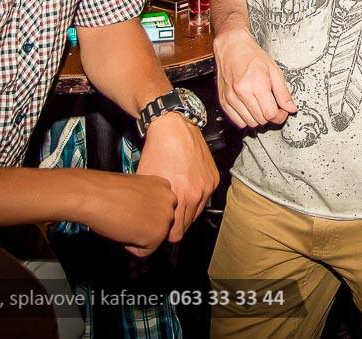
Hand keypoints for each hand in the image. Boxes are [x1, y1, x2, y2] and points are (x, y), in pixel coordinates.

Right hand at [76, 169, 176, 257]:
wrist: (95, 196)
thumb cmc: (107, 191)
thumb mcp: (136, 188)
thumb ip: (146, 199)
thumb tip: (144, 214)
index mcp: (165, 186)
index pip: (160, 209)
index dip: (143, 213)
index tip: (132, 210)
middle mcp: (170, 200)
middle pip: (160, 224)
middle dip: (144, 226)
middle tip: (126, 218)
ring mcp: (166, 218)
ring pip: (154, 238)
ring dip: (139, 236)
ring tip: (123, 222)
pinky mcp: (157, 235)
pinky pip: (145, 251)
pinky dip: (132, 247)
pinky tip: (123, 231)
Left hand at [135, 111, 219, 246]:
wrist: (173, 127)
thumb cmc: (157, 150)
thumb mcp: (148, 181)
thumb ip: (152, 204)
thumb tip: (150, 219)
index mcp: (180, 196)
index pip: (176, 232)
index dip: (166, 234)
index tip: (161, 231)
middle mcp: (196, 193)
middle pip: (187, 224)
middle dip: (176, 224)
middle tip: (167, 218)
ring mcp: (207, 185)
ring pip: (197, 211)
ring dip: (187, 210)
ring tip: (176, 202)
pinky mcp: (213, 177)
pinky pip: (205, 196)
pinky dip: (196, 196)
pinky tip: (186, 188)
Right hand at [214, 29, 296, 127]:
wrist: (231, 46)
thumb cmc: (252, 55)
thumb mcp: (274, 70)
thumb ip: (283, 92)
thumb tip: (291, 108)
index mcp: (256, 84)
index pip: (270, 114)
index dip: (280, 116)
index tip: (282, 111)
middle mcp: (241, 92)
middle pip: (261, 120)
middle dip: (270, 116)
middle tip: (273, 105)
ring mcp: (230, 97)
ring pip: (249, 123)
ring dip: (258, 118)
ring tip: (261, 105)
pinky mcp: (223, 100)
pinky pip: (237, 121)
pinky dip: (245, 119)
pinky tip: (250, 107)